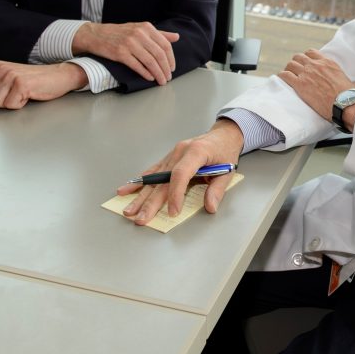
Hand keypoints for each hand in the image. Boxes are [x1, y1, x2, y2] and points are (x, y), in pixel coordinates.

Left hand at [0, 61, 86, 108]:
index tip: (7, 92)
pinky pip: (12, 106)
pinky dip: (21, 104)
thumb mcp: (8, 81)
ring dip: (12, 103)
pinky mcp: (21, 85)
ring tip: (23, 94)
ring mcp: (11, 76)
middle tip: (17, 93)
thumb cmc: (36, 80)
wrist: (59, 76)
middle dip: (3, 102)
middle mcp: (2, 69)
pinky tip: (30, 95)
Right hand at [72, 22, 178, 84]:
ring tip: (161, 81)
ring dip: (158, 73)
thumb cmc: (120, 33)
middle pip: (159, 54)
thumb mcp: (140, 29)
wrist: (96, 35)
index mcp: (146, 27)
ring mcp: (129, 43)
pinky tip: (150, 78)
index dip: (171, 58)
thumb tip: (177, 37)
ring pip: (150, 61)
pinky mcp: (120, 53)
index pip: (165, 44)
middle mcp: (139, 34)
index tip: (172, 68)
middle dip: (166, 68)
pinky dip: (145, 73)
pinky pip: (137, 65)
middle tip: (168, 78)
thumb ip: (159, 33)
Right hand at [116, 119, 243, 222]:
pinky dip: (140, 182)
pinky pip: (152, 171)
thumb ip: (217, 189)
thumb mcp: (228, 170)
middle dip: (150, 202)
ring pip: (153, 177)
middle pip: (162, 180)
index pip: (181, 174)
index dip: (175, 194)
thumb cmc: (225, 151)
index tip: (172, 211)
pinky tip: (126, 190)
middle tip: (141, 218)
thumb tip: (210, 207)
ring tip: (129, 209)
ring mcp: (172, 154)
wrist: (223, 135)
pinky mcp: (169, 158)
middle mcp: (180, 152)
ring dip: (140, 195)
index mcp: (196, 152)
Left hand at [278, 49, 354, 121]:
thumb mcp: (353, 83)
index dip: (306, 57)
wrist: (346, 104)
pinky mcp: (300, 84)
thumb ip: (351, 82)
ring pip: (290, 64)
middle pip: (298, 57)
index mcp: (328, 63)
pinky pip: (285, 75)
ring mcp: (307, 73)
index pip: (311, 52)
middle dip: (295, 63)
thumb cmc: (351, 96)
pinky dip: (282, 76)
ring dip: (288, 69)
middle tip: (295, 71)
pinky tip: (282, 80)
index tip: (305, 63)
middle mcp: (316, 65)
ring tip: (288, 76)